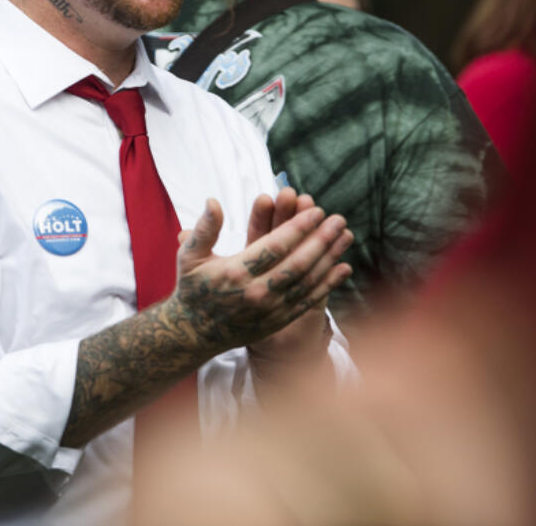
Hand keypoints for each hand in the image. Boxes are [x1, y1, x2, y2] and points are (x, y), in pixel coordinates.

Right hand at [168, 197, 352, 353]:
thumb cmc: (193, 287)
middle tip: (338, 219)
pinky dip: (328, 284)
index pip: (275, 246)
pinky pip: (308, 300)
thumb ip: (204, 229)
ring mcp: (270, 310)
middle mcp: (256, 292)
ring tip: (346, 236)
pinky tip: (344, 268)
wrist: (194, 333)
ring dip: (330, 258)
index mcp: (236, 272)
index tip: (316, 210)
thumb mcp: (189, 256)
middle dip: (321, 239)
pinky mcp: (278, 321)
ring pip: (307, 281)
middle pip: (298, 263)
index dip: (298, 227)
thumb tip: (213, 201)